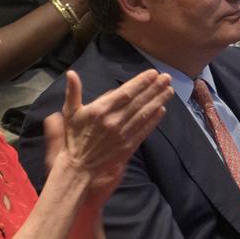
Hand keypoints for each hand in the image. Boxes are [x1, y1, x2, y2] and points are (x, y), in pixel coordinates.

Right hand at [43, 69, 172, 205]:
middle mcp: (114, 121)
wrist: (79, 165)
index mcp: (100, 110)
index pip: (125, 92)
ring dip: (158, 101)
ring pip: (144, 114)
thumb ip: (73, 92)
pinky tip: (162, 110)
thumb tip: (71, 73)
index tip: (153, 73)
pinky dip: (154, 120)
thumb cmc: (74, 136)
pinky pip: (144, 130)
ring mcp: (123, 134)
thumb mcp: (70, 112)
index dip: (141, 82)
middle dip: (154, 88)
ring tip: (169, 90)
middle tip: (167, 78)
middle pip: (138, 101)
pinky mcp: (129, 146)